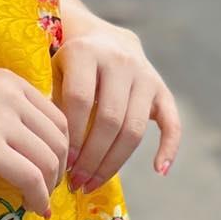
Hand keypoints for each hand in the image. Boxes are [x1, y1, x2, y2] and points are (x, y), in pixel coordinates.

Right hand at [0, 68, 69, 218]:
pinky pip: (31, 178)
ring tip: (39, 199)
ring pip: (49, 160)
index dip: (62, 147)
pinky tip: (34, 207)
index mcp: (12, 82)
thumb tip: (31, 141)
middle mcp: (14, 98)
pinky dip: (39, 198)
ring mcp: (2, 123)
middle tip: (48, 187)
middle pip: (59, 140)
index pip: (58, 117)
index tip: (53, 167)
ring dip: (50, 187)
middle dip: (60, 169)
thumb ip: (7, 107)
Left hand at [51, 23, 181, 193]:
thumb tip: (49, 149)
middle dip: (92, 157)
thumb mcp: (56, 71)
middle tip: (78, 182)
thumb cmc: (72, 64)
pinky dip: (169, 148)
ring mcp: (144, 75)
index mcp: (86, 52)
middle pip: (109, 119)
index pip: (80, 100)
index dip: (72, 135)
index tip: (63, 163)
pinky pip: (171, 122)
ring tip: (93, 182)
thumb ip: (53, 101)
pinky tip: (159, 171)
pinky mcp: (162, 89)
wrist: (104, 37)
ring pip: (134, 128)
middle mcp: (118, 61)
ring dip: (114, 162)